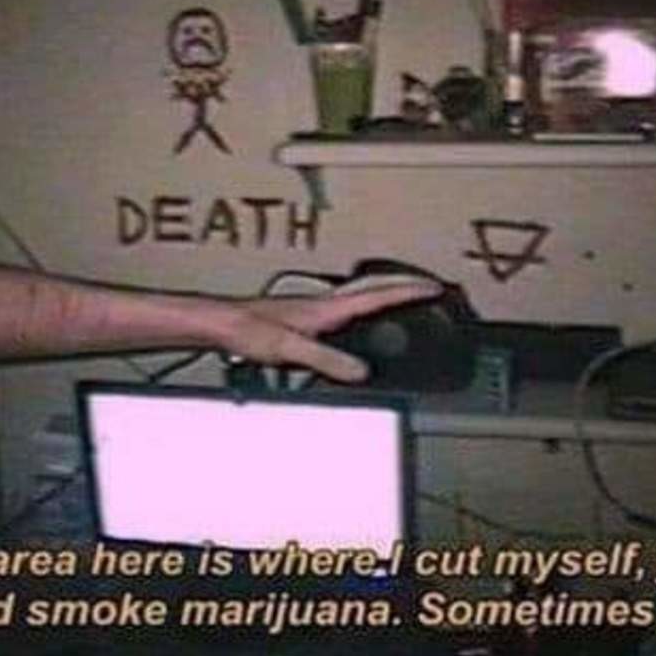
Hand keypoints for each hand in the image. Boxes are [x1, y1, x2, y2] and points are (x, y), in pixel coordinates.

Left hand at [213, 280, 441, 382]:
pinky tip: (359, 322)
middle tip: (428, 285)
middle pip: (373, 287)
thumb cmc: (248, 329)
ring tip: (405, 297)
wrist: (221, 324)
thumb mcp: (290, 349)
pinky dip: (365, 308)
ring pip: (360, 294)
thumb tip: (360, 371)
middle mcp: (324, 304)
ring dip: (385, 291)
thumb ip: (326, 359)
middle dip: (404, 284)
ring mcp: (315, 310)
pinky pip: (346, 308)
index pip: (377, 294)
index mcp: (327, 307)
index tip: (434, 288)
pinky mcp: (305, 319)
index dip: (409, 291)